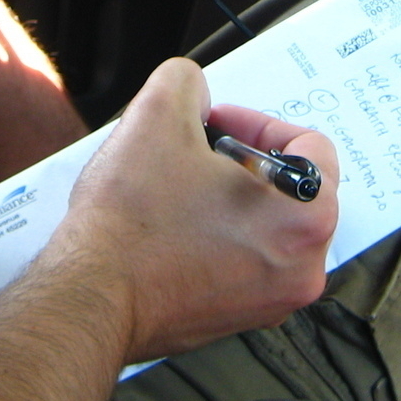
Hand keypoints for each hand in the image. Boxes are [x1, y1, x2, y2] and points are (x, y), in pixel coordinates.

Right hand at [44, 58, 338, 362]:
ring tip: (181, 188)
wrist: (90, 294)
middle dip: (244, 161)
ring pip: (266, 226)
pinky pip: (243, 261)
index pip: (310, 145)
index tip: (218, 126)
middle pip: (292, 188)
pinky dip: (217, 237)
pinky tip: (173, 226)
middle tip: (199, 153)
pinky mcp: (238, 319)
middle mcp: (303, 268)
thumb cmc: (132, 222)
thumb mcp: (158, 111)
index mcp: (306, 217)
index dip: (256, 123)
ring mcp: (272, 301)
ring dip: (229, 198)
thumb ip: (190, 81)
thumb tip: (195, 93)